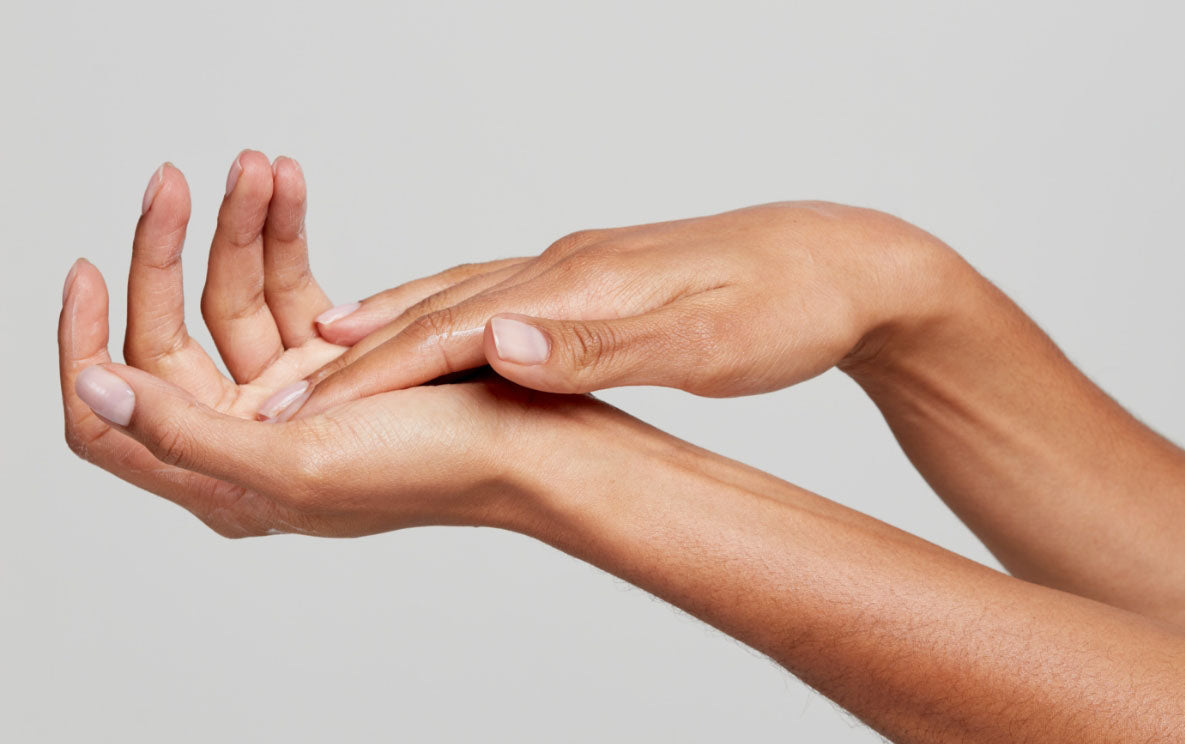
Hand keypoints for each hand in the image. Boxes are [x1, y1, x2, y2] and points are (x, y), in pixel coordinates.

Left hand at [59, 153, 575, 536]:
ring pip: (237, 297)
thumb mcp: (294, 466)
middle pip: (172, 337)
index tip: (84, 275)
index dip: (80, 348)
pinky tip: (288, 189)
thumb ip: (183, 436)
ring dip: (242, 227)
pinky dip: (287, 236)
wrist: (534, 445)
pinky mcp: (339, 356)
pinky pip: (293, 285)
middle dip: (170, 254)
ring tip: (260, 167)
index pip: (109, 422)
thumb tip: (91, 387)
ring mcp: (293, 394)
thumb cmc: (431, 471)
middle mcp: (248, 438)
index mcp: (223, 481)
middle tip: (174, 183)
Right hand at [286, 201, 963, 418]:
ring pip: (461, 293)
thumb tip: (494, 340)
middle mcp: (565, 267)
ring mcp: (578, 268)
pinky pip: (496, 292)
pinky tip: (437, 325)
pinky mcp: (596, 278)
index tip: (300, 411)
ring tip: (326, 352)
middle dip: (356, 357)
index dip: (371, 376)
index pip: (449, 331)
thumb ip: (593, 349)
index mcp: (579, 286)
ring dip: (391, 326)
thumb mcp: (700, 342)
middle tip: (279, 395)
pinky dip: (446, 311)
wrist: (842, 262)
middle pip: (438, 309)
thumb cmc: (782, 307)